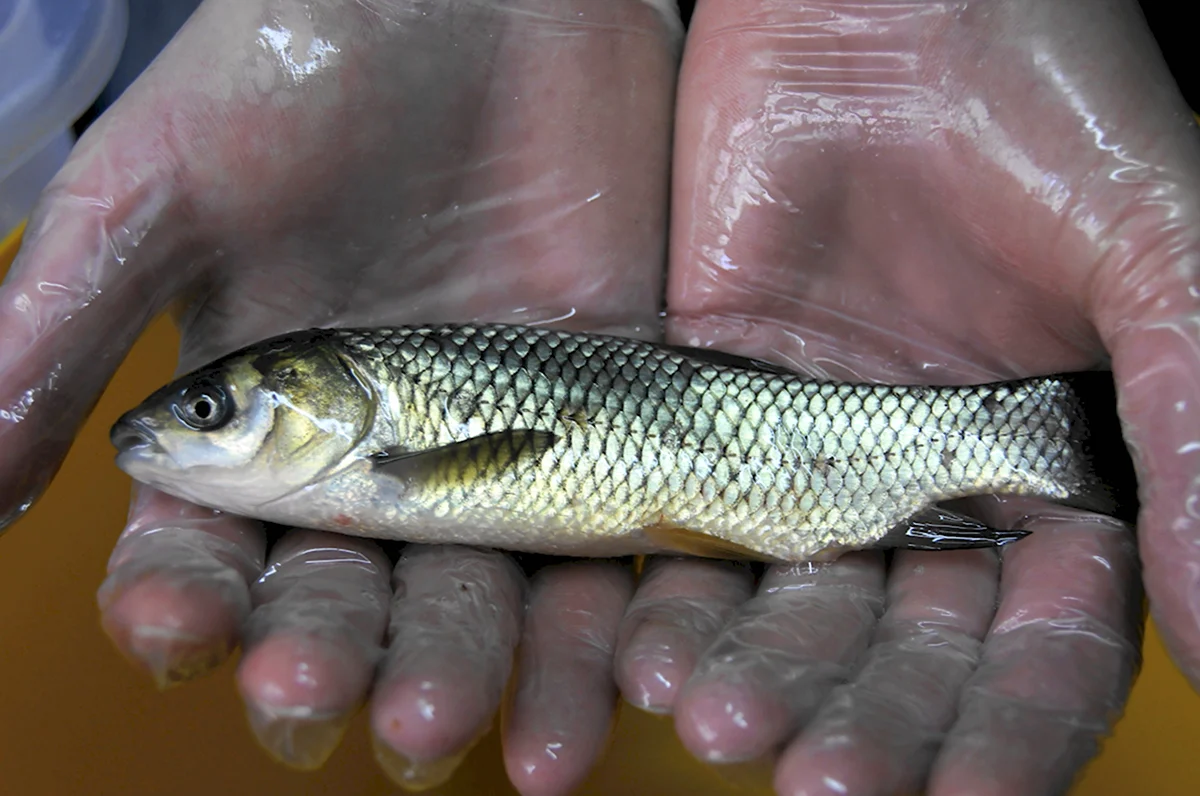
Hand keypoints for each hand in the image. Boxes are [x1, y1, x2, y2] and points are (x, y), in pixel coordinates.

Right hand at [0, 1, 680, 791]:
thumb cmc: (300, 68)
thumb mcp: (172, 182)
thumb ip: (70, 320)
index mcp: (263, 420)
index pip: (214, 549)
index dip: (194, 601)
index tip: (189, 636)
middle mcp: (380, 455)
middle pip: (360, 597)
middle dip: (347, 660)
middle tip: (346, 714)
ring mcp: (502, 442)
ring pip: (491, 590)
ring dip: (482, 669)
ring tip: (480, 740)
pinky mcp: (614, 415)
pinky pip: (618, 530)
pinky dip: (616, 607)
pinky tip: (618, 668)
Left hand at [614, 1, 1195, 791]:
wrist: (875, 6)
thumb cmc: (1041, 100)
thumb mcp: (1152, 247)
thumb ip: (1191, 426)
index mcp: (1052, 467)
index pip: (1043, 638)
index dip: (1009, 724)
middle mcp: (925, 481)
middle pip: (901, 642)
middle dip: (868, 717)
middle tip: (822, 782)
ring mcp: (809, 450)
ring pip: (786, 599)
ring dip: (758, 672)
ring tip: (720, 723)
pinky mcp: (705, 407)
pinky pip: (682, 519)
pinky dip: (670, 587)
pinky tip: (646, 650)